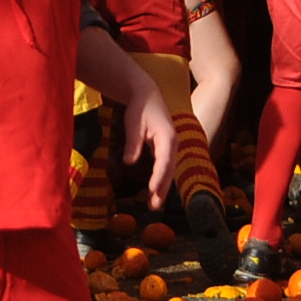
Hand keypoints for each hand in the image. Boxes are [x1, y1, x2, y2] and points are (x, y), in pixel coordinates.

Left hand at [121, 85, 180, 205]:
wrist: (147, 94)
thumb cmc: (140, 108)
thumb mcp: (133, 123)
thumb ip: (132, 143)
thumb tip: (128, 162)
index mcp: (167, 136)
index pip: (164, 160)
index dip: (159, 177)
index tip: (153, 190)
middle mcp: (173, 143)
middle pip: (169, 169)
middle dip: (163, 188)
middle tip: (154, 205)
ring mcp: (170, 146)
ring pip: (168, 170)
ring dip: (163, 187)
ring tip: (154, 204)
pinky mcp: (165, 149)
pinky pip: (164, 167)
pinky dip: (161, 179)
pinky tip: (155, 192)